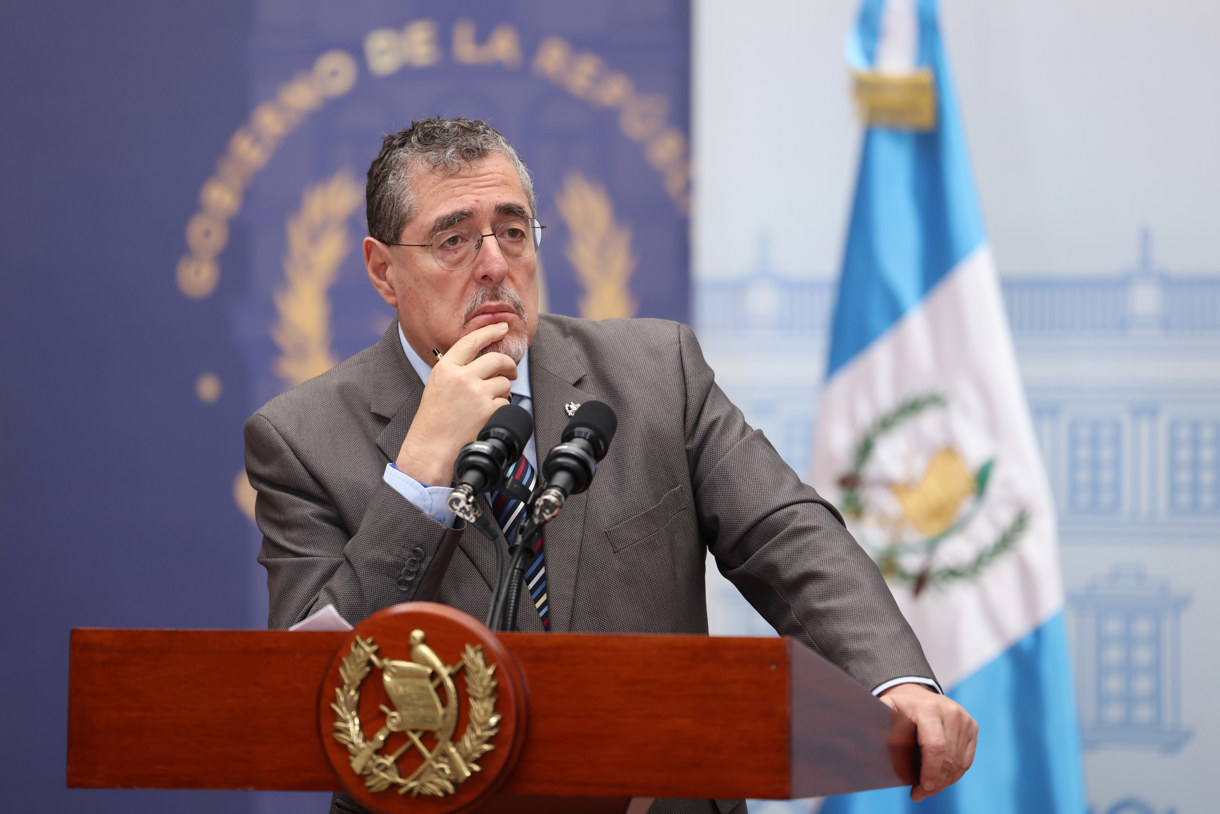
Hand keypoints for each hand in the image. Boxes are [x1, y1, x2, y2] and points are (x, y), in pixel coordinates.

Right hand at [395, 322, 517, 485]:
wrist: (431, 450)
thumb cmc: (433, 422)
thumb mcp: (437, 386)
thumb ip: (457, 370)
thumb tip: (486, 359)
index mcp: (445, 368)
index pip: (472, 341)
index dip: (490, 331)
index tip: (502, 327)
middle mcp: (461, 377)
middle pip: (497, 359)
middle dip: (508, 365)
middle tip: (511, 371)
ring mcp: (476, 393)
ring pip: (504, 382)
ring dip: (502, 392)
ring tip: (487, 404)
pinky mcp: (489, 410)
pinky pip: (506, 402)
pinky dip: (502, 409)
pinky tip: (487, 417)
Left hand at [878, 683, 976, 800]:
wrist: (914, 692)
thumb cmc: (896, 706)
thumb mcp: (884, 711)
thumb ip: (878, 727)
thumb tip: (862, 749)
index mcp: (928, 709)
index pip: (935, 747)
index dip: (930, 771)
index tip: (921, 788)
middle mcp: (950, 712)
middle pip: (948, 759)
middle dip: (935, 782)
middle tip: (919, 794)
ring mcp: (964, 719)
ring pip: (959, 763)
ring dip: (944, 781)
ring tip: (926, 789)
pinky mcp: (972, 727)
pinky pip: (966, 760)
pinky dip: (954, 774)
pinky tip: (940, 780)